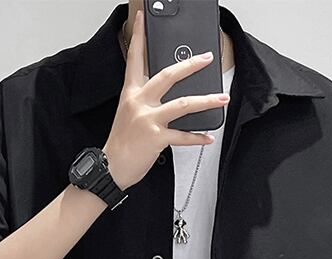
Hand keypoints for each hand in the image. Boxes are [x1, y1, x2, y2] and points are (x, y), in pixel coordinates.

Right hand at [102, 8, 230, 190]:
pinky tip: (208, 137)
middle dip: (190, 65)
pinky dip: (197, 137)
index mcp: (131, 94)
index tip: (143, 19)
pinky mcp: (156, 138)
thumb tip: (167, 94)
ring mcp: (148, 119)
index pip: (134, 59)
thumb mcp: (128, 113)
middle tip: (206, 58)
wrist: (110, 167)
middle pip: (168, 75)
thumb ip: (145, 100)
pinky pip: (182, 135)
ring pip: (182, 104)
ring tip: (222, 98)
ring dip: (206, 101)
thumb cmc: (121, 143)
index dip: (139, 38)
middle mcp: (139, 102)